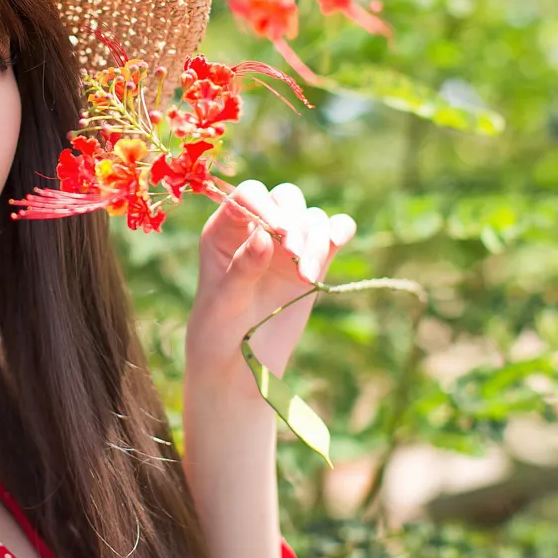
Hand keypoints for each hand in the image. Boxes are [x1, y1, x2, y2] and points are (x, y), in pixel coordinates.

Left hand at [185, 180, 355, 390]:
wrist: (240, 361)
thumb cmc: (218, 329)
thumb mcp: (224, 301)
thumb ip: (242, 267)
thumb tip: (263, 235)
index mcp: (224, 229)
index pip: (247, 196)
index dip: (264, 205)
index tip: (279, 230)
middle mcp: (256, 228)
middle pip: (284, 199)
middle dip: (294, 223)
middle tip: (294, 254)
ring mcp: (287, 243)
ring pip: (311, 218)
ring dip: (316, 240)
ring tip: (306, 277)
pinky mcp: (314, 259)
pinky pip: (333, 231)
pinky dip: (340, 230)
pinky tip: (338, 241)